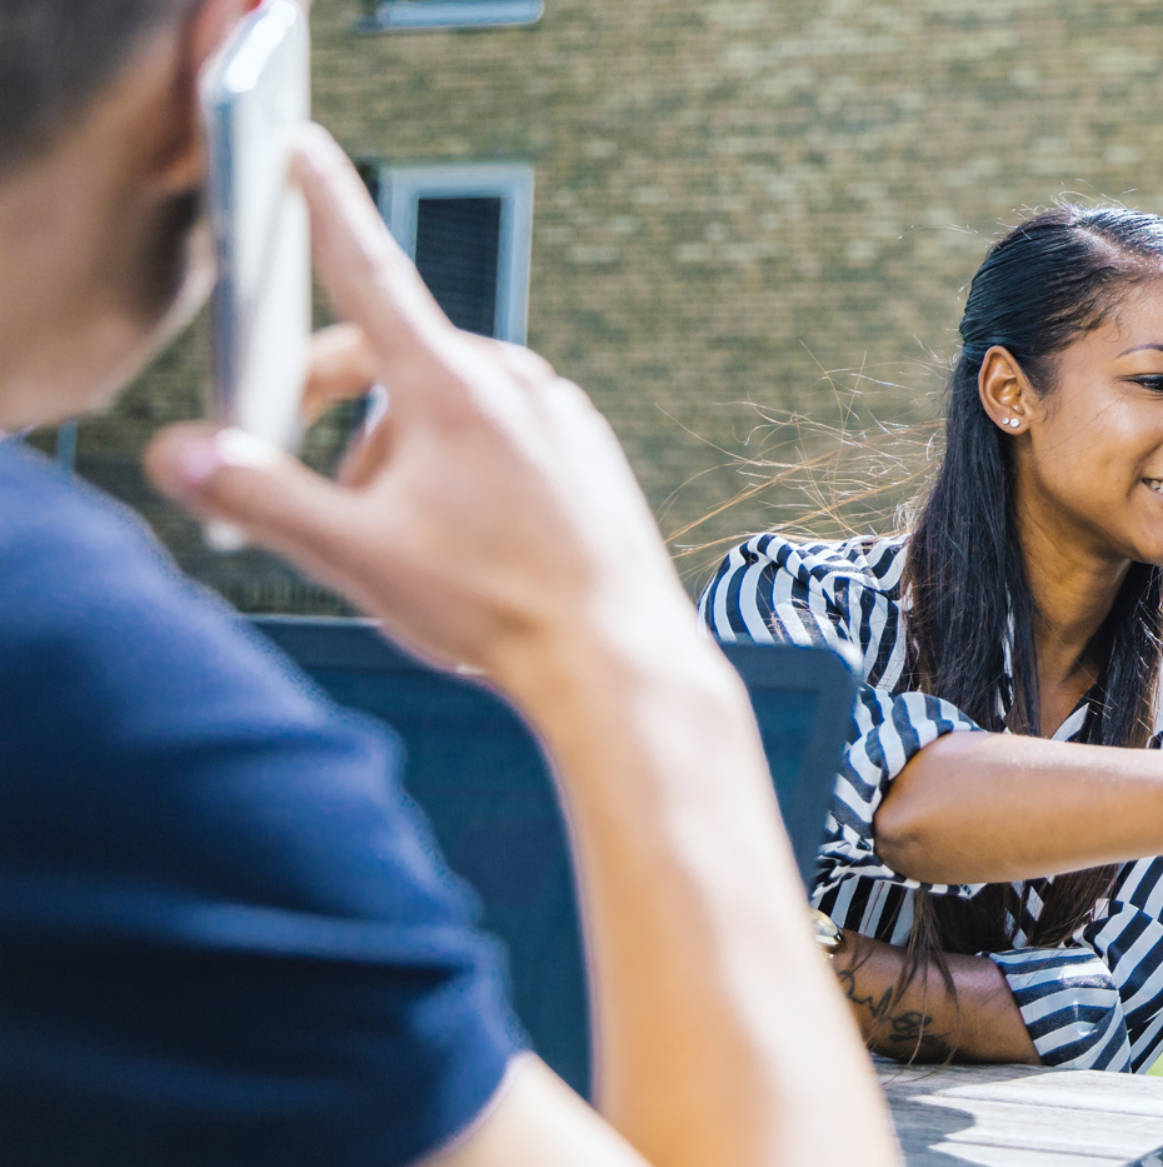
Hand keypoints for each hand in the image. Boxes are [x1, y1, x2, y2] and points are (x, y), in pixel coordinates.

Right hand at [145, 125, 705, 695]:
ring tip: (404, 540)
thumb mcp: (355, 555)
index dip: (325, 204)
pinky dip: (461, 469)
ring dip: (397, 452)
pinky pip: (499, 435)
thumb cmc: (496, 609)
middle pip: (389, 356)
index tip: (303, 145)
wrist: (615, 658)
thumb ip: (259, 495)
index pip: (368, 270)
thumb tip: (181, 454)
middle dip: (330, 404)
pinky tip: (469, 542)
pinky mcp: (586, 447)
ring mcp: (558, 412)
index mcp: (450, 387)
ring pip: (441, 406)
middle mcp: (513, 381)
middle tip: (299, 472)